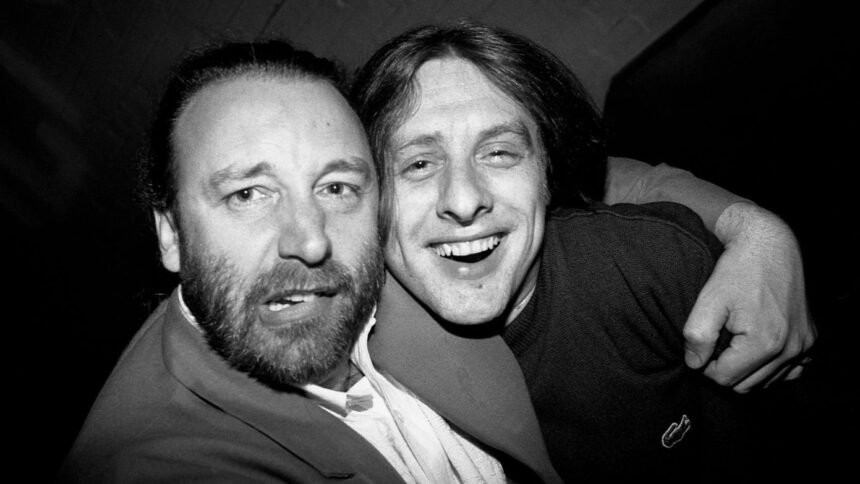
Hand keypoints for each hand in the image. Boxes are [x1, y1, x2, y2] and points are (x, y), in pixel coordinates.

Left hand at [683, 202, 816, 392]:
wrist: (770, 243)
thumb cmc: (737, 269)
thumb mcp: (709, 299)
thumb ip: (697, 336)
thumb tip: (694, 364)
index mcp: (765, 342)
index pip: (724, 379)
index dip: (705, 365)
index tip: (702, 344)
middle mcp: (791, 349)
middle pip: (745, 385)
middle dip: (725, 369)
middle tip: (716, 342)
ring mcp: (805, 345)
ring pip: (766, 381)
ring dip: (746, 369)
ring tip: (734, 341)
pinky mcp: (811, 339)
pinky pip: (789, 371)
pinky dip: (771, 367)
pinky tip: (756, 348)